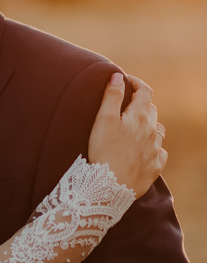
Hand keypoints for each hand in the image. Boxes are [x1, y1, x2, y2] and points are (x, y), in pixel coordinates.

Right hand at [89, 72, 166, 196]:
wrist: (111, 186)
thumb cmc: (103, 151)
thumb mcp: (103, 120)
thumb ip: (111, 96)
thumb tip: (118, 76)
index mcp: (139, 117)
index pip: (145, 91)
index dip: (136, 83)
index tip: (125, 81)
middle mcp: (152, 131)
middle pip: (151, 110)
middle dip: (140, 104)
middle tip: (125, 105)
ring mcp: (155, 150)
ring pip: (158, 130)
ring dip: (148, 125)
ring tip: (135, 127)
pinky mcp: (155, 167)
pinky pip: (160, 152)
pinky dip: (153, 147)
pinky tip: (145, 150)